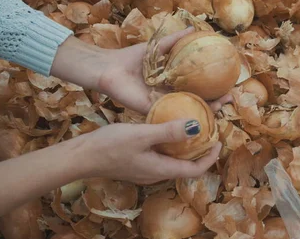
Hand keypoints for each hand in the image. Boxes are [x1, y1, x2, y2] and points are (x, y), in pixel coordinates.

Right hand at [71, 119, 221, 183]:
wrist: (81, 156)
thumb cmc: (110, 146)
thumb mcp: (142, 134)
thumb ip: (169, 131)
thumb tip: (197, 127)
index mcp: (161, 170)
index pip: (194, 170)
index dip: (209, 157)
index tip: (218, 140)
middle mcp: (155, 174)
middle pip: (185, 166)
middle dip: (199, 150)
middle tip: (207, 129)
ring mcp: (145, 170)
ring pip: (172, 160)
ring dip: (184, 146)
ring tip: (190, 126)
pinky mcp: (136, 163)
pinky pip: (160, 156)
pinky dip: (169, 144)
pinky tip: (165, 128)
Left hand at [97, 28, 231, 113]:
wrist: (110, 68)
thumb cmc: (132, 58)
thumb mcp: (159, 47)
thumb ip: (176, 39)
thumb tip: (195, 28)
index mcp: (173, 82)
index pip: (199, 87)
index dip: (215, 87)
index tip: (230, 84)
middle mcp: (171, 95)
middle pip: (198, 101)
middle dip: (216, 102)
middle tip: (230, 97)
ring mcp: (163, 104)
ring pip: (189, 110)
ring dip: (206, 111)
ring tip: (222, 105)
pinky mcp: (153, 111)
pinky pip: (172, 114)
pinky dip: (186, 116)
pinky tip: (201, 114)